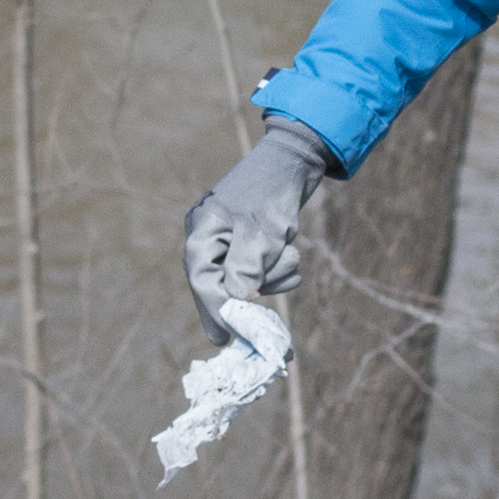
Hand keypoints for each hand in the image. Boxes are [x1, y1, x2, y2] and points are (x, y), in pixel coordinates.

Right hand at [183, 121, 334, 314]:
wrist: (295, 158)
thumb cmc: (273, 191)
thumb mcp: (262, 231)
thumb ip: (246, 267)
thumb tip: (237, 299)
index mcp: (203, 231)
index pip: (203, 281)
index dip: (215, 311)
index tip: (227, 339)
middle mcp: (211, 238)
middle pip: (223, 284)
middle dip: (253, 287)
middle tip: (266, 310)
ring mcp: (230, 240)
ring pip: (249, 279)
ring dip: (274, 273)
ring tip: (287, 249)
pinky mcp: (252, 243)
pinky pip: (264, 270)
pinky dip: (280, 266)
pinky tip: (288, 246)